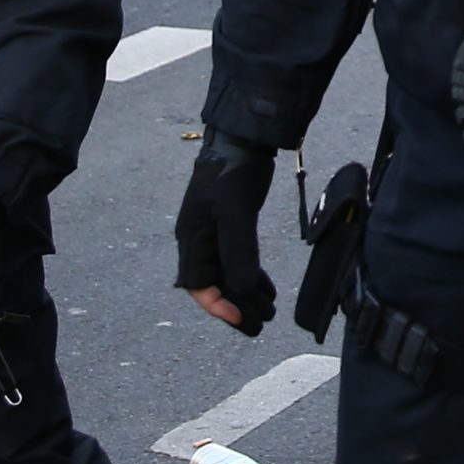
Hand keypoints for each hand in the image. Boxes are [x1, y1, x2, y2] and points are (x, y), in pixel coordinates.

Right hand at [174, 131, 276, 334]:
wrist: (243, 139)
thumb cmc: (233, 173)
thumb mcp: (236, 215)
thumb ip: (238, 253)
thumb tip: (240, 293)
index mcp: (192, 241)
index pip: (201, 287)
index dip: (220, 307)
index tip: (244, 321)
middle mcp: (199, 241)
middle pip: (215, 285)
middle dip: (237, 306)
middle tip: (261, 325)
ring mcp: (215, 233)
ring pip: (228, 273)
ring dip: (247, 293)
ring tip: (270, 310)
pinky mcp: (232, 225)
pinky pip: (238, 259)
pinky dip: (252, 275)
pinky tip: (268, 288)